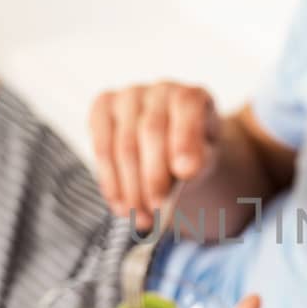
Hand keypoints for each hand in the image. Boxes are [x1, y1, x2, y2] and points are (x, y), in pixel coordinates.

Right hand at [89, 81, 219, 227]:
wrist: (171, 147)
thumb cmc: (191, 154)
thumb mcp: (205, 159)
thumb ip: (198, 162)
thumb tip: (184, 172)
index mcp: (192, 95)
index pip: (187, 105)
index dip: (185, 138)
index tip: (186, 173)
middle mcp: (159, 89)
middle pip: (151, 131)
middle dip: (154, 177)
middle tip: (158, 211)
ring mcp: (127, 95)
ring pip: (124, 145)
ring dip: (131, 189)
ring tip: (141, 218)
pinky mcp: (102, 107)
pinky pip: (101, 147)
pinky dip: (110, 182)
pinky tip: (120, 205)